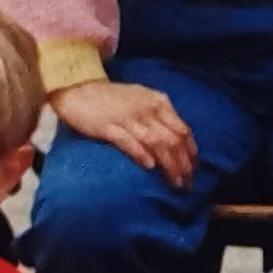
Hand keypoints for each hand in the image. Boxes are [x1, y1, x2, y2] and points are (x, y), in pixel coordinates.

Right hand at [55, 77, 195, 181]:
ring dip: (168, 165)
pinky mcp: (107, 126)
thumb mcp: (143, 100)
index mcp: (158, 102)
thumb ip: (160, 117)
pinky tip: (149, 167)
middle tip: (187, 183)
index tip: (194, 170)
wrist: (78, 88)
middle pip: (172, 139)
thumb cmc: (112, 99)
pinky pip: (128, 141)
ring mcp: (127, 117)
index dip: (191, 152)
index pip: (183, 129)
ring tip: (174, 182)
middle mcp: (146, 109)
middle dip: (183, 164)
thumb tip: (178, 141)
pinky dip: (141, 154)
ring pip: (156, 142)